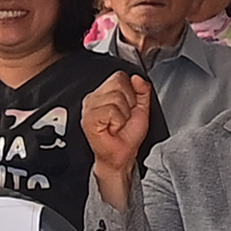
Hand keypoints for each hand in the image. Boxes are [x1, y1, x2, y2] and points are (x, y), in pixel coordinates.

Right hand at [79, 68, 156, 188]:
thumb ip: (142, 90)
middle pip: (118, 83)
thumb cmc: (128, 134)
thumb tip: (137, 78)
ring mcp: (89, 108)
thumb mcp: (141, 107)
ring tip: (118, 123)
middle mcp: (94, 98)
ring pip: (116, 97)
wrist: (122, 154)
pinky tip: (112, 128)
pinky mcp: (88, 119)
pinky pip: (110, 110)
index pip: (120, 76)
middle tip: (124, 117)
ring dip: (123, 114)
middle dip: (128, 102)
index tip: (129, 108)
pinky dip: (117, 121)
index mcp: (104, 93)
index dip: (131, 92)